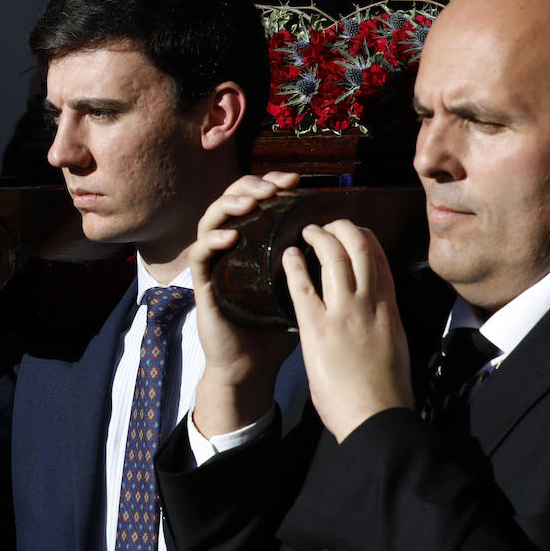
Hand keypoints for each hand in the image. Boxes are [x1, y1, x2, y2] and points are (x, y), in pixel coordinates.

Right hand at [190, 171, 300, 437]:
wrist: (252, 368)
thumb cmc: (277, 330)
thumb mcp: (302, 291)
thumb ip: (315, 267)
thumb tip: (349, 245)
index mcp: (256, 243)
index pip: (261, 202)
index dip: (276, 187)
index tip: (297, 182)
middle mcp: (232, 247)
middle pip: (234, 200)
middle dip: (254, 186)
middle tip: (273, 187)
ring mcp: (215, 263)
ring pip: (212, 219)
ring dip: (230, 204)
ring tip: (250, 202)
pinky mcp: (202, 285)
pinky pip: (200, 255)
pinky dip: (212, 241)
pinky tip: (230, 236)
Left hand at [285, 219, 412, 443]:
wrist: (377, 418)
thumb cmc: (385, 391)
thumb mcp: (393, 345)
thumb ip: (382, 322)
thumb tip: (371, 312)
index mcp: (390, 309)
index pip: (380, 259)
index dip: (364, 237)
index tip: (351, 231)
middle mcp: (370, 304)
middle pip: (358, 247)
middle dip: (342, 228)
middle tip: (326, 225)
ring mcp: (345, 314)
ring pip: (334, 256)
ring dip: (318, 237)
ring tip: (306, 232)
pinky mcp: (319, 330)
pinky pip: (303, 286)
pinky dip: (294, 265)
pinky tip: (286, 256)